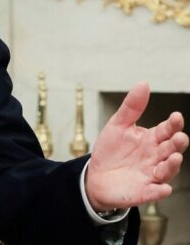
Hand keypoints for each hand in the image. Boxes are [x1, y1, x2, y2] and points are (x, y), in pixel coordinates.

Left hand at [85, 82, 187, 210]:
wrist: (96, 175)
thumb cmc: (111, 150)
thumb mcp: (118, 125)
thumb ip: (132, 107)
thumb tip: (144, 83)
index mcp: (152, 139)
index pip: (167, 130)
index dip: (173, 124)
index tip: (176, 117)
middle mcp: (156, 157)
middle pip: (171, 149)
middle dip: (177, 144)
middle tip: (180, 137)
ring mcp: (151, 175)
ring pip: (167, 170)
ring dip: (172, 165)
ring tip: (174, 157)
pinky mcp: (143, 191)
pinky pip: (154, 193)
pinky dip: (159, 191)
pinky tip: (162, 188)